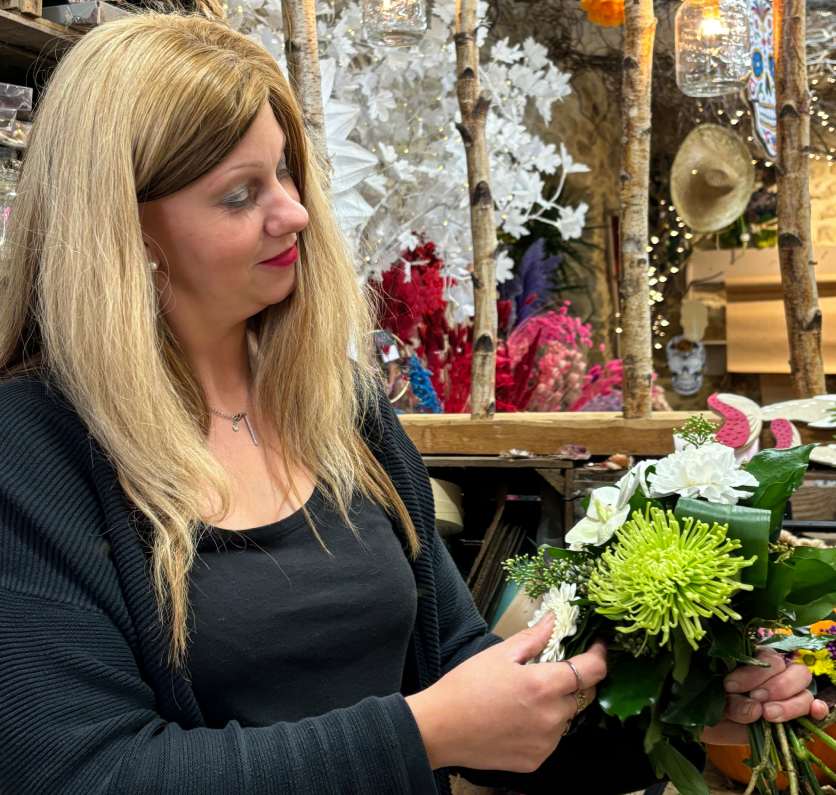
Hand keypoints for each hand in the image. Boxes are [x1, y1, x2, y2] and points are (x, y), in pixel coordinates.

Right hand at [405, 615, 605, 771]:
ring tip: (525, 696)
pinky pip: (551, 739)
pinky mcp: (536, 760)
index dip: (599, 655)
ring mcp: (545, 743)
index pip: (592, 670)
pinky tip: (518, 717)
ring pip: (566, 717)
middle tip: (549, 670)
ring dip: (556, 704)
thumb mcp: (500, 653)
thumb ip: (534, 637)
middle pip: (581, 694)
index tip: (597, 646)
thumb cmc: (466, 686)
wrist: (440, 728)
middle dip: (573, 679)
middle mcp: (551, 717)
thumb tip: (555, 619)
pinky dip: (543, 726)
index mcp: (543, 686)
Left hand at [701, 648, 828, 744]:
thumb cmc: (706, 700)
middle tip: (756, 700)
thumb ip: (732, 702)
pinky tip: (814, 712)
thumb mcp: (712, 698)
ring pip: (805, 693)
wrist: (703, 723)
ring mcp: (786, 697)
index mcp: (754, 658)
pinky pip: (814, 710)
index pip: (768, 658)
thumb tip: (755, 709)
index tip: (729, 686)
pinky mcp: (793, 719)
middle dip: (776, 687)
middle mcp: (775, 675)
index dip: (753, 673)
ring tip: (767, 715)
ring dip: (789, 705)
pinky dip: (817, 710)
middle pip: (795, 671)